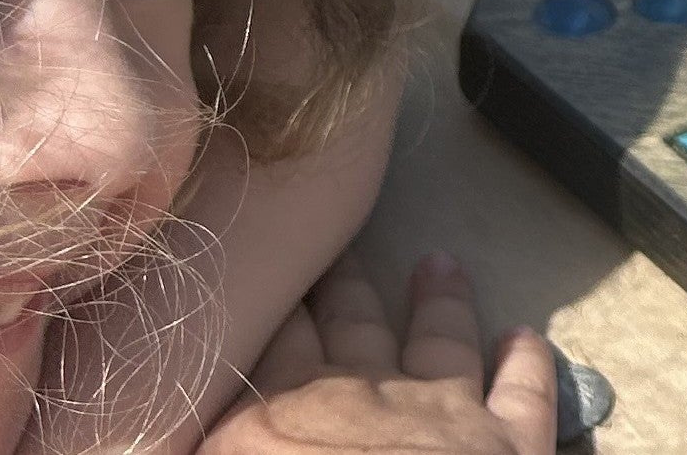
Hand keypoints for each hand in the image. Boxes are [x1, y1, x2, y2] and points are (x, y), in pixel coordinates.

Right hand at [202, 258, 562, 454]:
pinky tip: (526, 337)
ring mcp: (441, 415)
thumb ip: (193, 448)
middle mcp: (357, 399)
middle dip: (342, 289)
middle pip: (349, 327)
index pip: (263, 346)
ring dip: (441, 301)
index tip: (265, 272)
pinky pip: (526, 391)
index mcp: (267, 426)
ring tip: (440, 263)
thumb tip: (156, 446)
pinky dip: (530, 361)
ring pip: (441, 340)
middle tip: (340, 251)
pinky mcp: (510, 443)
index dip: (267, 307)